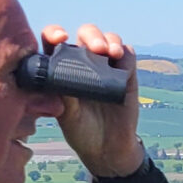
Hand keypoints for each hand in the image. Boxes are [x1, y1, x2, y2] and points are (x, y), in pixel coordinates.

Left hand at [37, 22, 145, 178]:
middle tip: (96, 49)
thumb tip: (58, 75)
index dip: (54, 33)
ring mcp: (106, 67)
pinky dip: (125, 52)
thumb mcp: (67, 116)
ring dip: (110, 41)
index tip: (60, 38)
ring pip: (109, 39)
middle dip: (91, 36)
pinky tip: (121, 58)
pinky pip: (128, 55)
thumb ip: (63, 95)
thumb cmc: (81, 131)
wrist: (108, 150)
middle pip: (86, 34)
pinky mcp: (126, 75)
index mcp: (62, 68)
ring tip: (111, 53)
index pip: (55, 42)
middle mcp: (84, 62)